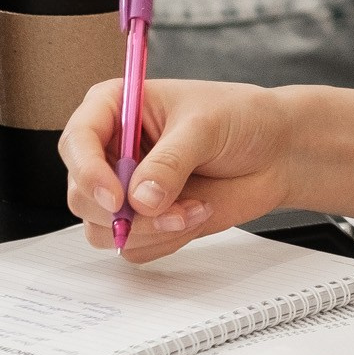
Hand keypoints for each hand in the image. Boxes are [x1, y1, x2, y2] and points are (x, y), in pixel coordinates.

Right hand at [60, 76, 293, 259]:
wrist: (276, 152)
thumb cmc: (240, 118)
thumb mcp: (205, 126)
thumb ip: (170, 162)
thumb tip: (140, 199)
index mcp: (114, 108)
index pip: (76, 141)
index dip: (88, 172)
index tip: (116, 198)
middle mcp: (112, 151)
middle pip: (81, 194)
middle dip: (121, 212)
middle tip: (167, 209)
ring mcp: (126, 189)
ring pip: (103, 229)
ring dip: (148, 229)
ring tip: (194, 208)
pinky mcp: (145, 220)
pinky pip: (133, 246)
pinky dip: (165, 239)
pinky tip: (198, 212)